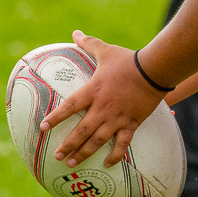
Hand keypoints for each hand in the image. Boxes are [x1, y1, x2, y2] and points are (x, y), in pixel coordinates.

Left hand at [41, 30, 163, 167]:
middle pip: (81, 131)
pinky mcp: (131, 124)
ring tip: (72, 163)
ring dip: (83, 153)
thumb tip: (76, 32)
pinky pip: (121, 144)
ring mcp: (117, 118)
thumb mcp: (106, 51)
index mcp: (93, 91)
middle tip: (57, 156)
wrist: (154, 71)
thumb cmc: (128, 60)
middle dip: (68, 145)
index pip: (69, 107)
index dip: (55, 118)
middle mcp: (102, 108)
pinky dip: (114, 156)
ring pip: (97, 141)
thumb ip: (89, 43)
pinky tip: (107, 164)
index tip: (43, 127)